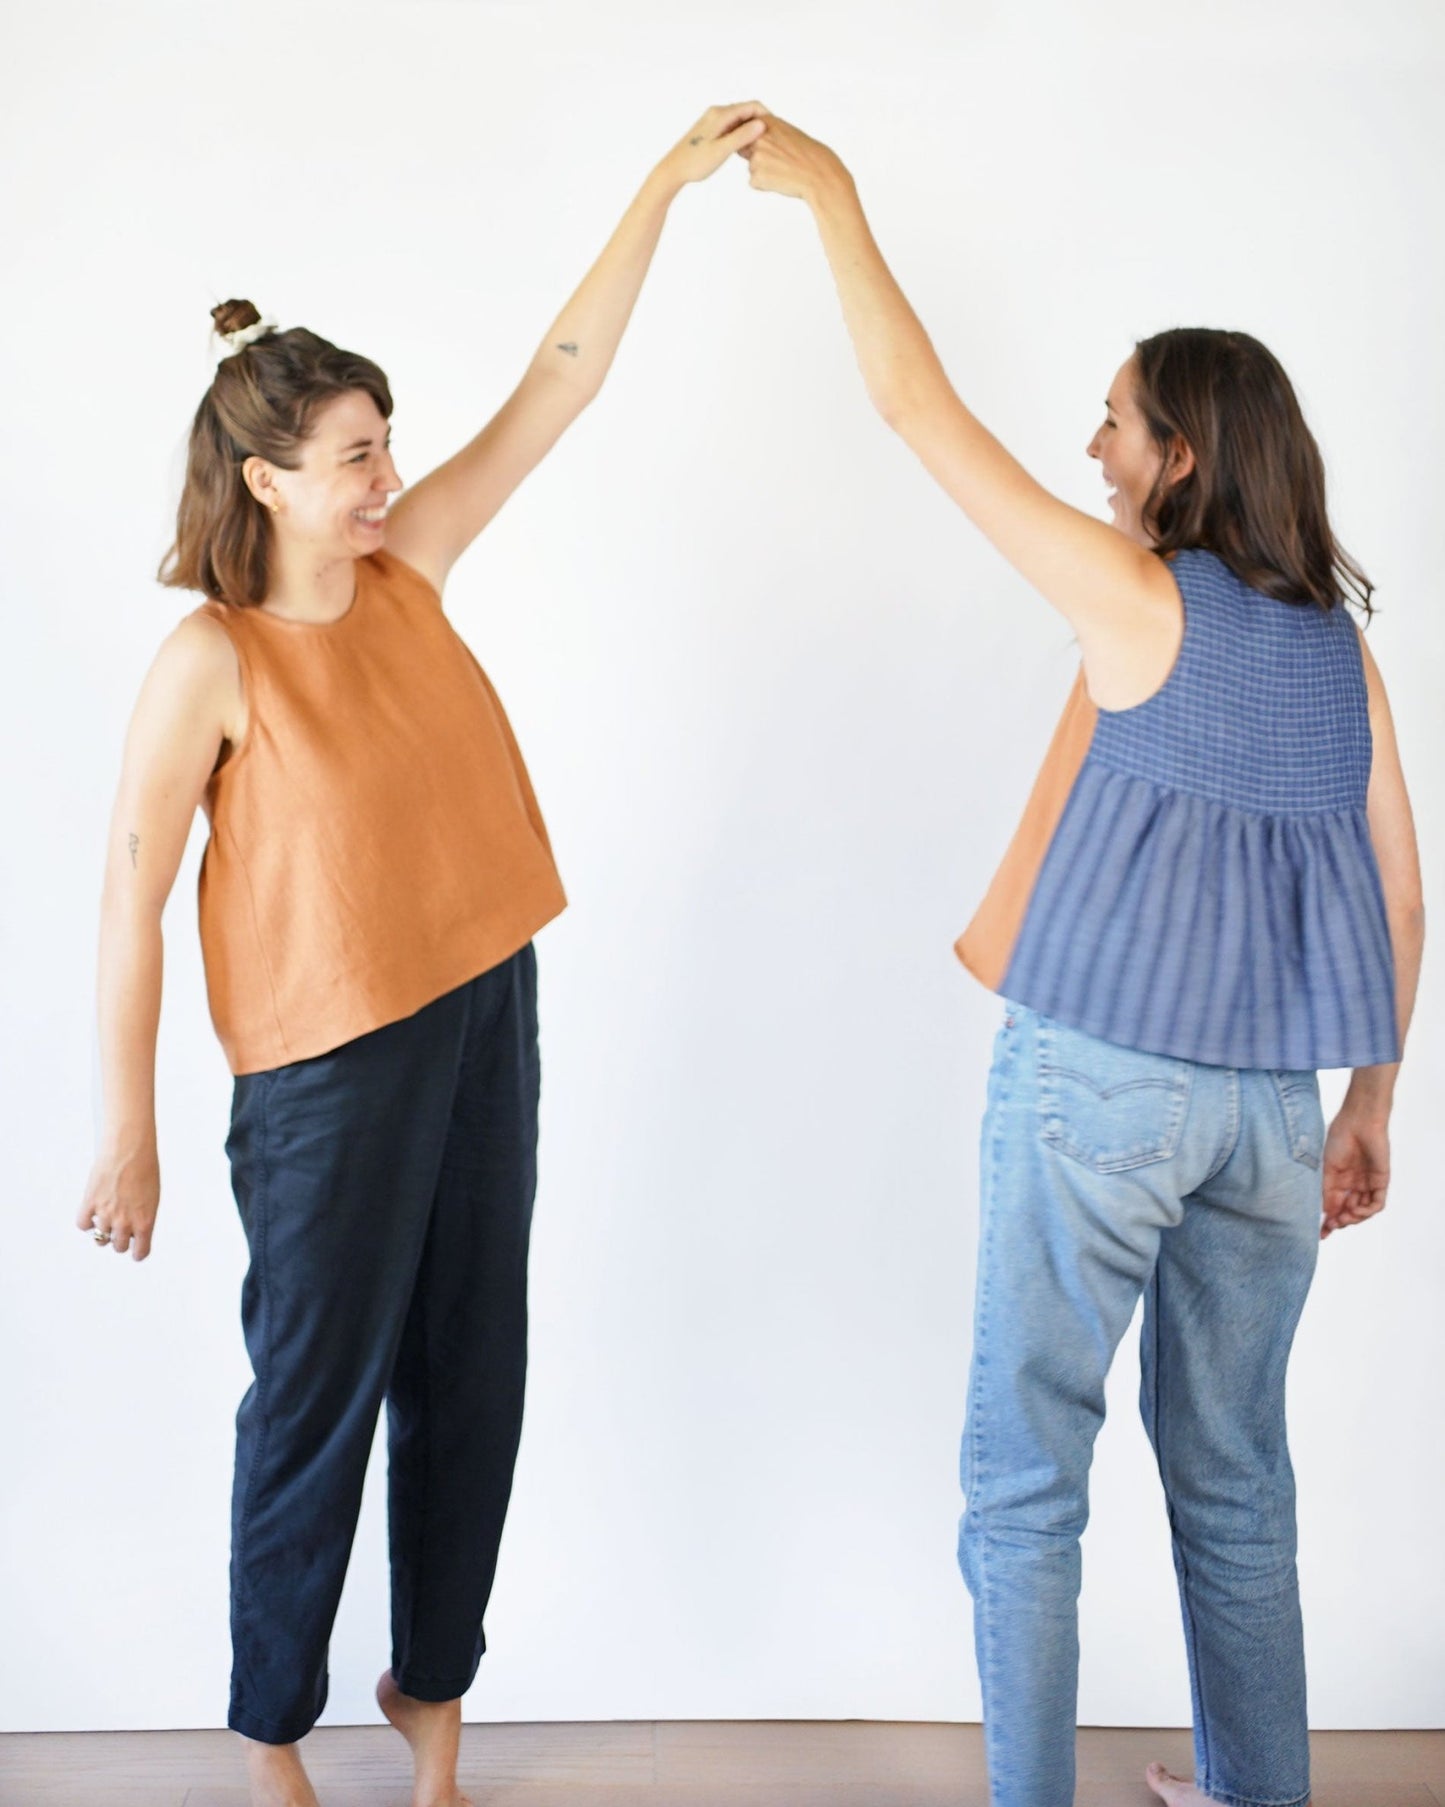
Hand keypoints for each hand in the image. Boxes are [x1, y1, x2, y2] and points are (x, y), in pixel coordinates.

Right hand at [77, 1138, 160, 1260]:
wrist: (129, 1150)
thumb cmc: (145, 1170)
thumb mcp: (152, 1197)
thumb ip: (142, 1217)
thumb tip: (133, 1231)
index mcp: (145, 1221)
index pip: (140, 1252)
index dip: (138, 1252)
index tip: (135, 1251)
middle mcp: (125, 1222)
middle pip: (118, 1247)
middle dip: (120, 1240)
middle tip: (120, 1229)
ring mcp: (106, 1214)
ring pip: (100, 1239)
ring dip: (103, 1232)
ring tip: (106, 1219)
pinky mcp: (89, 1203)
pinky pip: (83, 1225)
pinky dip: (87, 1222)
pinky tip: (92, 1212)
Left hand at [657, 103, 767, 189]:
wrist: (673, 169)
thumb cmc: (695, 162)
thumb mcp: (721, 151)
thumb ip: (742, 137)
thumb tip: (762, 124)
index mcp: (720, 114)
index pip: (752, 106)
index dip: (767, 116)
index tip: (777, 131)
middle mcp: (717, 112)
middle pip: (747, 111)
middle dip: (761, 123)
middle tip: (772, 141)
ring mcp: (713, 120)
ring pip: (740, 120)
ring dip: (752, 129)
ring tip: (762, 146)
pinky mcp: (711, 129)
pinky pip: (732, 127)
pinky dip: (742, 134)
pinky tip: (746, 149)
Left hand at [738, 113, 852, 206]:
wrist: (819, 172)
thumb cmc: (806, 154)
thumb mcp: (786, 131)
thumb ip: (765, 131)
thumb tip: (747, 139)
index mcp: (765, 122)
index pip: (750, 135)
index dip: (765, 146)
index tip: (780, 148)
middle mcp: (758, 137)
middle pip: (749, 152)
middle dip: (762, 159)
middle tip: (783, 160)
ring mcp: (757, 157)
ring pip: (752, 168)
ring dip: (765, 172)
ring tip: (785, 170)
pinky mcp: (757, 176)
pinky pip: (754, 183)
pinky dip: (765, 185)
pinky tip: (782, 179)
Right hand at [1320, 1105, 1389, 1238]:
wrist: (1358, 1123)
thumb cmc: (1338, 1139)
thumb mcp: (1326, 1168)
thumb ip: (1326, 1191)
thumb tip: (1324, 1213)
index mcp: (1338, 1180)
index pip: (1333, 1205)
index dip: (1327, 1221)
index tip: (1320, 1233)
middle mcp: (1353, 1184)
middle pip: (1348, 1211)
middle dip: (1339, 1222)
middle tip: (1331, 1226)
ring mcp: (1367, 1184)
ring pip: (1362, 1210)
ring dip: (1353, 1218)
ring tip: (1343, 1218)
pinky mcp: (1381, 1182)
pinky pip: (1376, 1203)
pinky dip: (1367, 1211)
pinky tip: (1357, 1211)